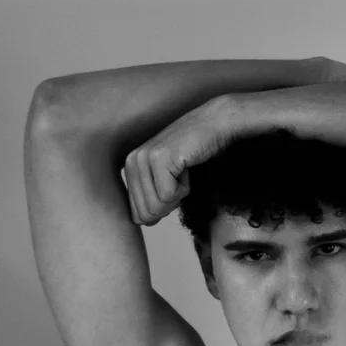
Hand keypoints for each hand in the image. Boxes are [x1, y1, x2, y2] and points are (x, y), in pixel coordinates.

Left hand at [124, 96, 238, 225]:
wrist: (216, 124)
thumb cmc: (194, 152)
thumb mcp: (164, 176)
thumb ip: (149, 197)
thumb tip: (143, 221)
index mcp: (129, 168)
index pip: (136, 214)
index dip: (160, 210)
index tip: (172, 186)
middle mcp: (132, 161)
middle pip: (146, 213)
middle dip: (168, 205)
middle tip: (179, 180)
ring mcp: (144, 158)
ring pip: (157, 206)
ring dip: (177, 196)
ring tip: (182, 171)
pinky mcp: (160, 159)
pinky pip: (170, 195)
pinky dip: (185, 188)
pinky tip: (186, 166)